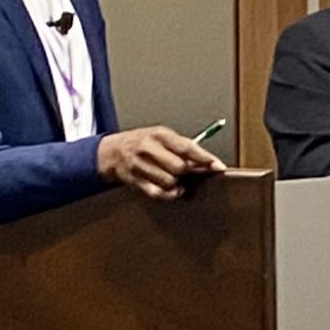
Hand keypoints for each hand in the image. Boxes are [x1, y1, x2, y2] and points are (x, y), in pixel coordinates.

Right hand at [96, 125, 224, 200]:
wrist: (111, 151)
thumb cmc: (144, 143)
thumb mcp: (162, 137)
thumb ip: (183, 147)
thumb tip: (209, 162)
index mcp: (159, 135)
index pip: (186, 147)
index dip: (205, 158)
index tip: (218, 167)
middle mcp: (148, 148)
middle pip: (179, 166)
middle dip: (188, 171)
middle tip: (189, 172)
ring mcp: (139, 165)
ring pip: (169, 181)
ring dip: (178, 184)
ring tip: (177, 180)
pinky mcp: (134, 180)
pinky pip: (157, 193)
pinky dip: (169, 194)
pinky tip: (172, 190)